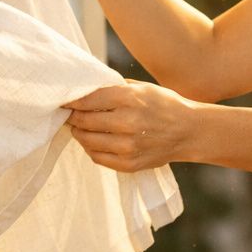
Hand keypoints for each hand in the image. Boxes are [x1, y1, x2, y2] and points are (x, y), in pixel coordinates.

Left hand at [64, 81, 197, 172]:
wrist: (189, 132)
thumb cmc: (164, 105)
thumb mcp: (141, 88)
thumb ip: (113, 88)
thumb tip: (83, 89)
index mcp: (130, 99)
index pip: (87, 100)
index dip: (71, 101)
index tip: (63, 100)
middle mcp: (127, 123)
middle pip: (83, 121)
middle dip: (72, 117)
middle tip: (68, 113)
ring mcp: (127, 146)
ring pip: (87, 140)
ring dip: (79, 132)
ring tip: (78, 126)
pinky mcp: (128, 164)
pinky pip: (97, 157)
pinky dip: (90, 148)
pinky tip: (93, 140)